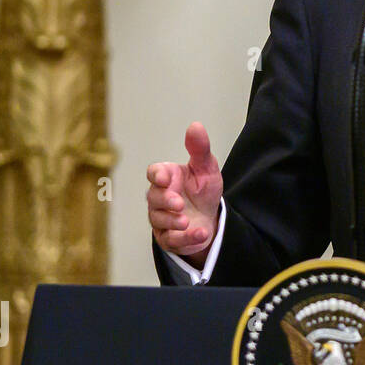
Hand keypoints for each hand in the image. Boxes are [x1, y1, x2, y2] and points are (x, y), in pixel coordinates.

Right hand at [147, 121, 222, 262]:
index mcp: (167, 177)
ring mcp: (161, 218)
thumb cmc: (203, 190)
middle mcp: (159, 197)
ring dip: (173, 221)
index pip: (154, 173)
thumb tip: (195, 126)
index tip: (164, 178)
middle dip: (165, 201)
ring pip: (159, 220)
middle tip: (179, 203)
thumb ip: (200, 149)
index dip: (156, 175)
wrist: (210, 219)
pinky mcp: (168, 237)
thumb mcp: (207, 169)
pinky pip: (171, 239)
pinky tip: (201, 234)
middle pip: (153, 197)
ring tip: (187, 221)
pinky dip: (186, 238)